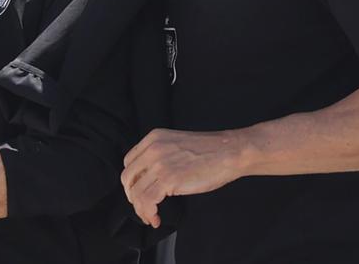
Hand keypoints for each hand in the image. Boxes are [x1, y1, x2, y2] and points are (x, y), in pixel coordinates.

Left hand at [121, 128, 249, 227]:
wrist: (230, 151)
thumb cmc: (211, 151)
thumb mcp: (176, 145)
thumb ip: (161, 156)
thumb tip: (151, 178)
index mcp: (153, 138)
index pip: (129, 162)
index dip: (132, 181)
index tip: (138, 192)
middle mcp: (152, 149)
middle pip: (128, 177)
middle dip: (132, 196)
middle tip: (142, 207)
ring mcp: (159, 163)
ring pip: (136, 192)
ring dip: (141, 209)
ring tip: (150, 217)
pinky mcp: (168, 178)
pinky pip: (147, 200)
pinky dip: (148, 213)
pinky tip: (156, 219)